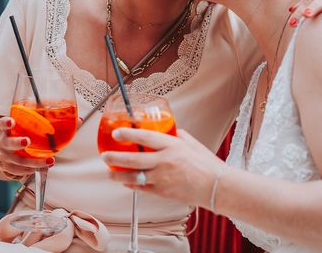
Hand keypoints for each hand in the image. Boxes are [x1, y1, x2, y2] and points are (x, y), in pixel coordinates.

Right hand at [0, 116, 53, 179]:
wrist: (3, 152)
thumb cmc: (19, 134)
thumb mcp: (23, 126)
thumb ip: (37, 120)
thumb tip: (68, 114)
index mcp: (7, 130)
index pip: (2, 124)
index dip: (5, 123)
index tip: (11, 121)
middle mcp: (4, 143)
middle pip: (8, 143)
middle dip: (17, 143)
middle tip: (27, 141)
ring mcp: (6, 157)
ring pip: (18, 161)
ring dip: (35, 162)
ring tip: (50, 160)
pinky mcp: (10, 168)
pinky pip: (22, 171)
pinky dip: (34, 169)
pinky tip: (46, 167)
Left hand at [101, 128, 225, 208]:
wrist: (216, 187)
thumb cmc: (207, 164)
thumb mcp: (192, 143)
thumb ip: (177, 135)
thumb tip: (167, 130)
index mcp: (172, 146)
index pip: (145, 137)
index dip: (128, 134)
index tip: (116, 132)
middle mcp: (164, 161)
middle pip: (134, 158)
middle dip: (116, 157)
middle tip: (105, 156)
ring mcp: (162, 178)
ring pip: (134, 176)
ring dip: (118, 175)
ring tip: (109, 172)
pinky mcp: (162, 192)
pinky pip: (142, 188)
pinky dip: (131, 185)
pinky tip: (125, 182)